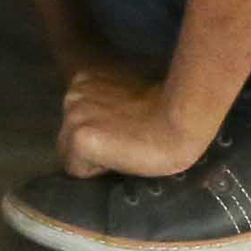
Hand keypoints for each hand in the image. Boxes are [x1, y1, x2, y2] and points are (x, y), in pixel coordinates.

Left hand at [59, 65, 214, 182]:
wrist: (181, 119)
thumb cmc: (168, 109)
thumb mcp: (129, 93)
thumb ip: (108, 101)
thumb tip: (105, 123)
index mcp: (84, 79)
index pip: (76, 120)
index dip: (100, 134)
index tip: (124, 133)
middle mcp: (72, 94)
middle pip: (68, 137)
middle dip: (92, 146)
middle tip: (126, 143)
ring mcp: (73, 116)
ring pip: (70, 155)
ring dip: (94, 159)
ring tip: (126, 149)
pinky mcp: (79, 139)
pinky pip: (77, 170)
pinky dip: (97, 171)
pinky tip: (121, 157)